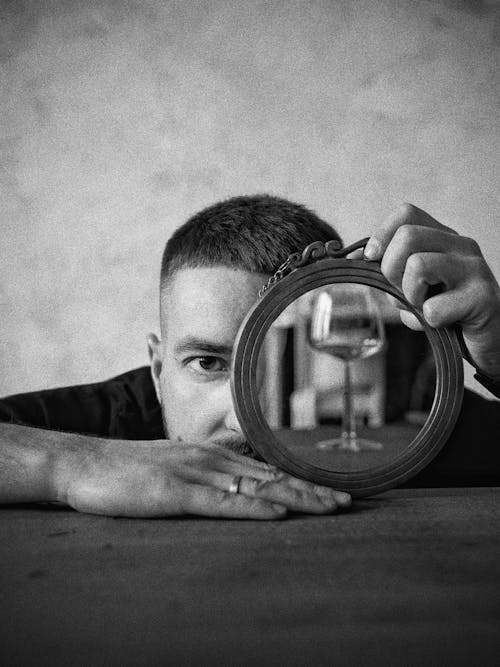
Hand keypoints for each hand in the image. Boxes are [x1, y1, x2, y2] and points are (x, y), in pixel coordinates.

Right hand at [57, 438, 350, 518]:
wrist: (84, 462)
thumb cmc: (129, 469)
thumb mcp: (175, 465)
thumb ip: (206, 470)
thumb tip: (236, 477)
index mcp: (212, 455)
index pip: (267, 471)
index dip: (303, 483)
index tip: (332, 493)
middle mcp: (210, 460)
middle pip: (271, 478)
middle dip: (311, 492)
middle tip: (347, 503)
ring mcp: (194, 474)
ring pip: (255, 488)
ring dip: (296, 499)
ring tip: (329, 508)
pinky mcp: (175, 492)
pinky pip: (220, 503)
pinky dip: (252, 509)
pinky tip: (276, 514)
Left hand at [364, 204, 499, 377]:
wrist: (486, 342)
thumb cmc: (445, 312)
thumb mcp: (412, 286)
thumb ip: (389, 271)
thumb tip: (355, 257)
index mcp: (443, 238)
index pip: (406, 214)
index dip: (381, 236)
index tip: (371, 259)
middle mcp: (461, 246)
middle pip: (407, 236)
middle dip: (391, 270)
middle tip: (405, 293)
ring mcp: (474, 269)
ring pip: (418, 265)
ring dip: (411, 296)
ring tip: (425, 307)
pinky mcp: (483, 297)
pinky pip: (434, 307)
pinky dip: (429, 322)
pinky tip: (444, 323)